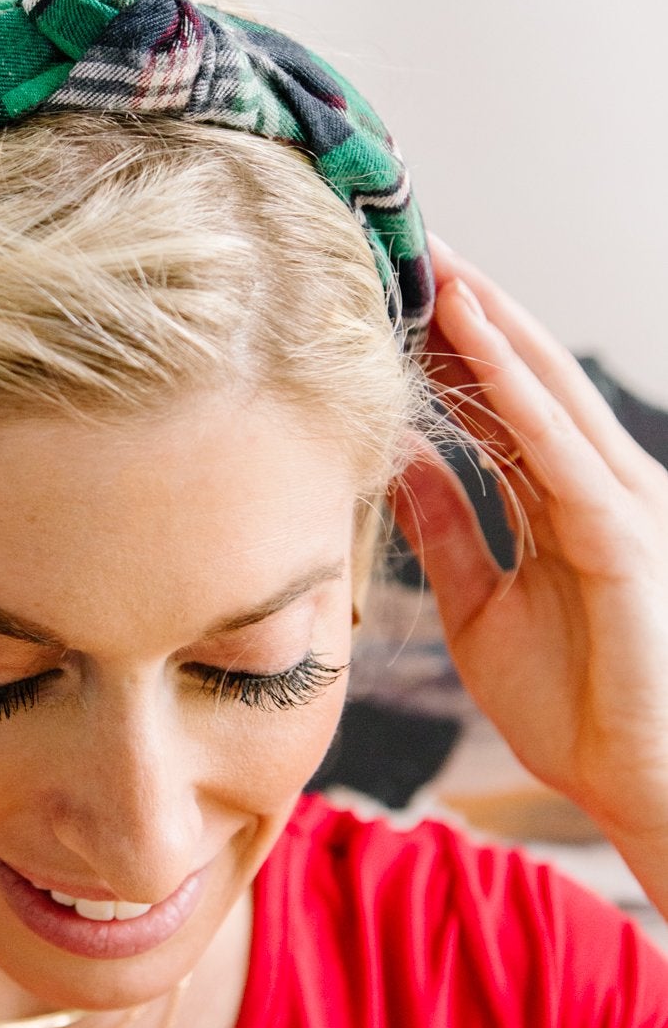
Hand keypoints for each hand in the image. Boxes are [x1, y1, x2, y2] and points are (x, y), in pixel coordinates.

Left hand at [387, 237, 667, 844]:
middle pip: (523, 374)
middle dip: (464, 306)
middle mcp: (596, 485)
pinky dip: (511, 389)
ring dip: (485, 321)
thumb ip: (447, 534)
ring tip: (430, 258)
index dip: (445, 342)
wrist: (642, 790)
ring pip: (544, 390)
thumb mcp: (480, 609)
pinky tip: (469, 339)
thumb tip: (400, 462)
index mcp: (563, 501)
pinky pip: (557, 448)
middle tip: (405, 237)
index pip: (499, 399)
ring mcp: (619, 504)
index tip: (386, 287)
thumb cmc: (575, 708)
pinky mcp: (622, 537)